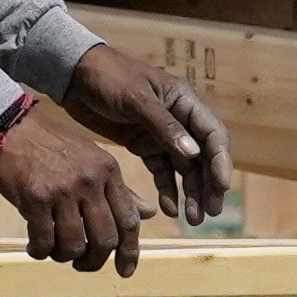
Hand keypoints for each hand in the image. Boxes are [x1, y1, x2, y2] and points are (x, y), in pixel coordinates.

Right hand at [0, 96, 153, 271]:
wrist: (9, 126)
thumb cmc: (51, 145)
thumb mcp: (92, 159)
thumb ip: (119, 190)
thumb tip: (149, 214)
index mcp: (108, 170)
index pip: (128, 220)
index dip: (130, 251)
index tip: (126, 271)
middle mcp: (89, 181)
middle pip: (105, 239)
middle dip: (94, 261)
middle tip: (82, 264)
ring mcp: (63, 190)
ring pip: (74, 245)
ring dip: (64, 256)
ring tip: (54, 249)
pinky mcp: (35, 199)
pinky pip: (44, 241)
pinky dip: (40, 251)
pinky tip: (35, 246)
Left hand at [61, 43, 232, 225]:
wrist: (75, 77)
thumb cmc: (109, 77)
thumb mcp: (136, 99)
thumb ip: (164, 126)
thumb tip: (194, 154)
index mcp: (185, 101)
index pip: (213, 134)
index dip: (221, 161)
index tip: (221, 186)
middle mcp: (179, 119)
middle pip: (203, 157)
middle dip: (209, 185)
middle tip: (210, 213)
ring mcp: (162, 135)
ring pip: (185, 169)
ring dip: (192, 193)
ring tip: (194, 219)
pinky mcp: (144, 145)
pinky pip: (162, 172)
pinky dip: (168, 190)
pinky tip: (169, 210)